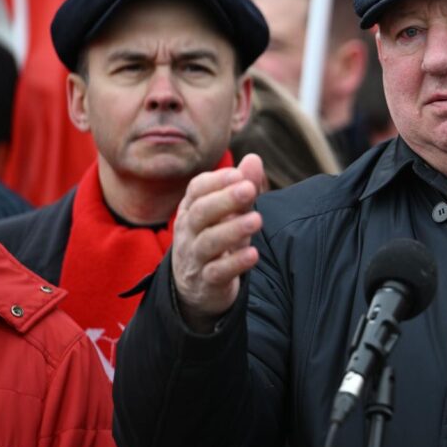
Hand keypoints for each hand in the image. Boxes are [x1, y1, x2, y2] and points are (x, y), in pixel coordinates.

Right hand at [171, 154, 265, 331]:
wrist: (198, 288)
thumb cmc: (217, 239)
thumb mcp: (231, 213)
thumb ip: (242, 187)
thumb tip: (254, 158)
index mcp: (192, 210)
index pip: (196, 190)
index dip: (216, 180)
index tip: (238, 174)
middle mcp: (189, 232)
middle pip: (200, 213)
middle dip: (224, 199)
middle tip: (249, 189)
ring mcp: (195, 258)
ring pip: (208, 242)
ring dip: (232, 230)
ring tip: (257, 220)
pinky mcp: (206, 282)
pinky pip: (217, 272)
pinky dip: (235, 263)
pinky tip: (253, 254)